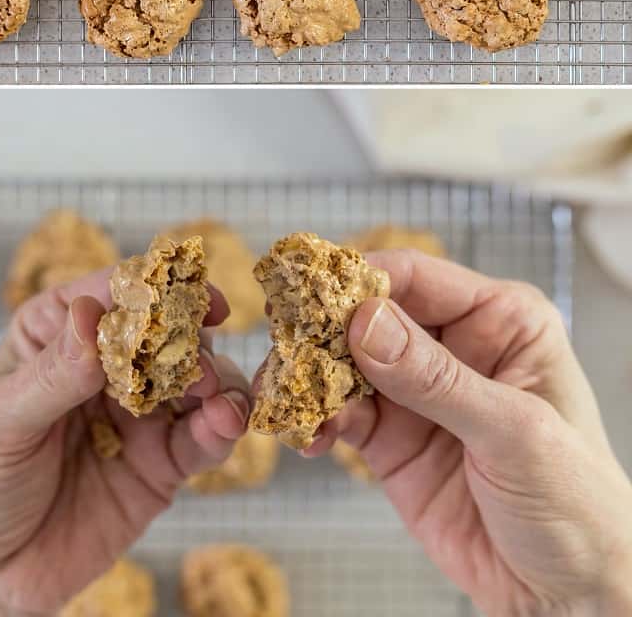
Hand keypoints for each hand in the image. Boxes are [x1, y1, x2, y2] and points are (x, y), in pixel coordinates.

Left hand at [0, 270, 249, 616]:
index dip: (155, 289)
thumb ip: (53, 374)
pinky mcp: (163, 463)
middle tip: (199, 366)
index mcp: (59, 337)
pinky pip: (203, 438)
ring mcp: (140, 415)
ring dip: (218, 384)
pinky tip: (223, 426)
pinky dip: (222, 428)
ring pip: (198, 383)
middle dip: (192, 343)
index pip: (114, 296)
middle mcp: (107, 369)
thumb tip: (94, 315)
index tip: (191, 293)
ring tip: (218, 401)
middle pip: (167, 335)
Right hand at [308, 250, 631, 616]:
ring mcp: (416, 392)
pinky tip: (308, 437)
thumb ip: (437, 379)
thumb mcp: (514, 432)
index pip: (416, 277)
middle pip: (369, 316)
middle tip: (283, 349)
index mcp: (499, 320)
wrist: (566, 593)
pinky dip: (317, 420)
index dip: (361, 282)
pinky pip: (341, 413)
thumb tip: (366, 324)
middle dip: (322, 331)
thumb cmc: (578, 504)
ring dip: (311, 379)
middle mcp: (453, 346)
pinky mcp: (390, 437)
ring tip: (284, 398)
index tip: (313, 300)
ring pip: (345, 364)